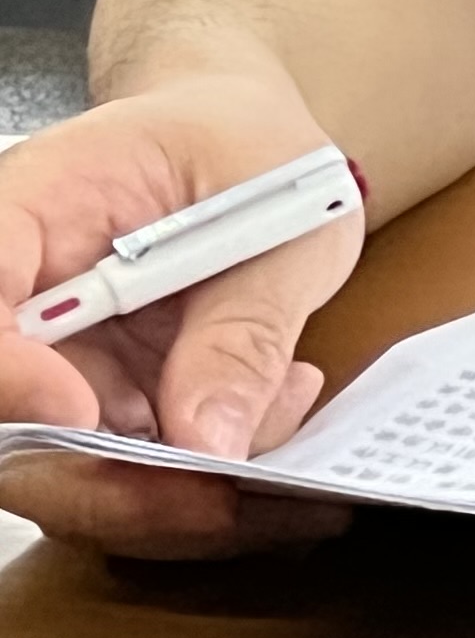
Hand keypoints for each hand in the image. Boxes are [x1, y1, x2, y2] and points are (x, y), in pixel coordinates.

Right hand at [0, 76, 360, 559]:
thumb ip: (245, 326)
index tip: (84, 413)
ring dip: (180, 489)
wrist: (244, 141)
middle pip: (9, 425)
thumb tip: (209, 438)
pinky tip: (282, 402)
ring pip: (70, 470)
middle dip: (111, 483)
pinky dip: (210, 472)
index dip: (12, 376)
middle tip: (223, 496)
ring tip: (285, 411)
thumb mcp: (284, 216)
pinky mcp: (98, 401)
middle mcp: (20, 299)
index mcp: (33, 210)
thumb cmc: (248, 147)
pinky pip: (130, 470)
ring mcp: (54, 361)